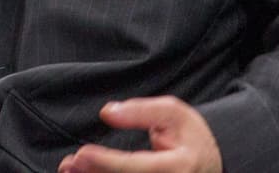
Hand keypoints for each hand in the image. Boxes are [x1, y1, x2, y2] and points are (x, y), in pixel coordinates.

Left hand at [57, 97, 221, 172]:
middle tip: (69, 163)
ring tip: (69, 170)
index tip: (82, 153)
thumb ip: (141, 111)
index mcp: (179, 166)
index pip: (139, 167)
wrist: (210, 164)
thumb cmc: (190, 137)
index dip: (108, 162)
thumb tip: (107, 112)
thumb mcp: (173, 113)